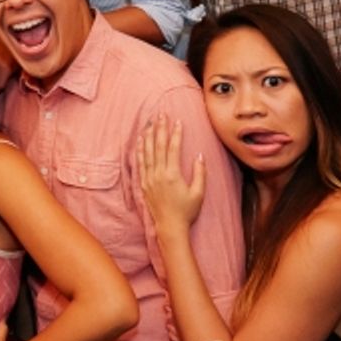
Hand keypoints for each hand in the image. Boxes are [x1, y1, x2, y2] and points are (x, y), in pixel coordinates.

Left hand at [138, 116, 204, 235]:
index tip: (177, 121)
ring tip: (150, 122)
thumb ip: (199, 173)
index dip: (176, 134)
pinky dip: (141, 149)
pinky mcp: (144, 182)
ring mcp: (149, 178)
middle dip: (160, 129)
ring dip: (149, 135)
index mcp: (173, 175)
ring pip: (148, 152)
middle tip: (161, 114)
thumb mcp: (198, 193)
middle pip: (159, 146)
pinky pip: (141, 162)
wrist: (170, 225)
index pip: (173, 148)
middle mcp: (159, 174)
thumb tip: (199, 155)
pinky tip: (141, 140)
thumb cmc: (187, 211)